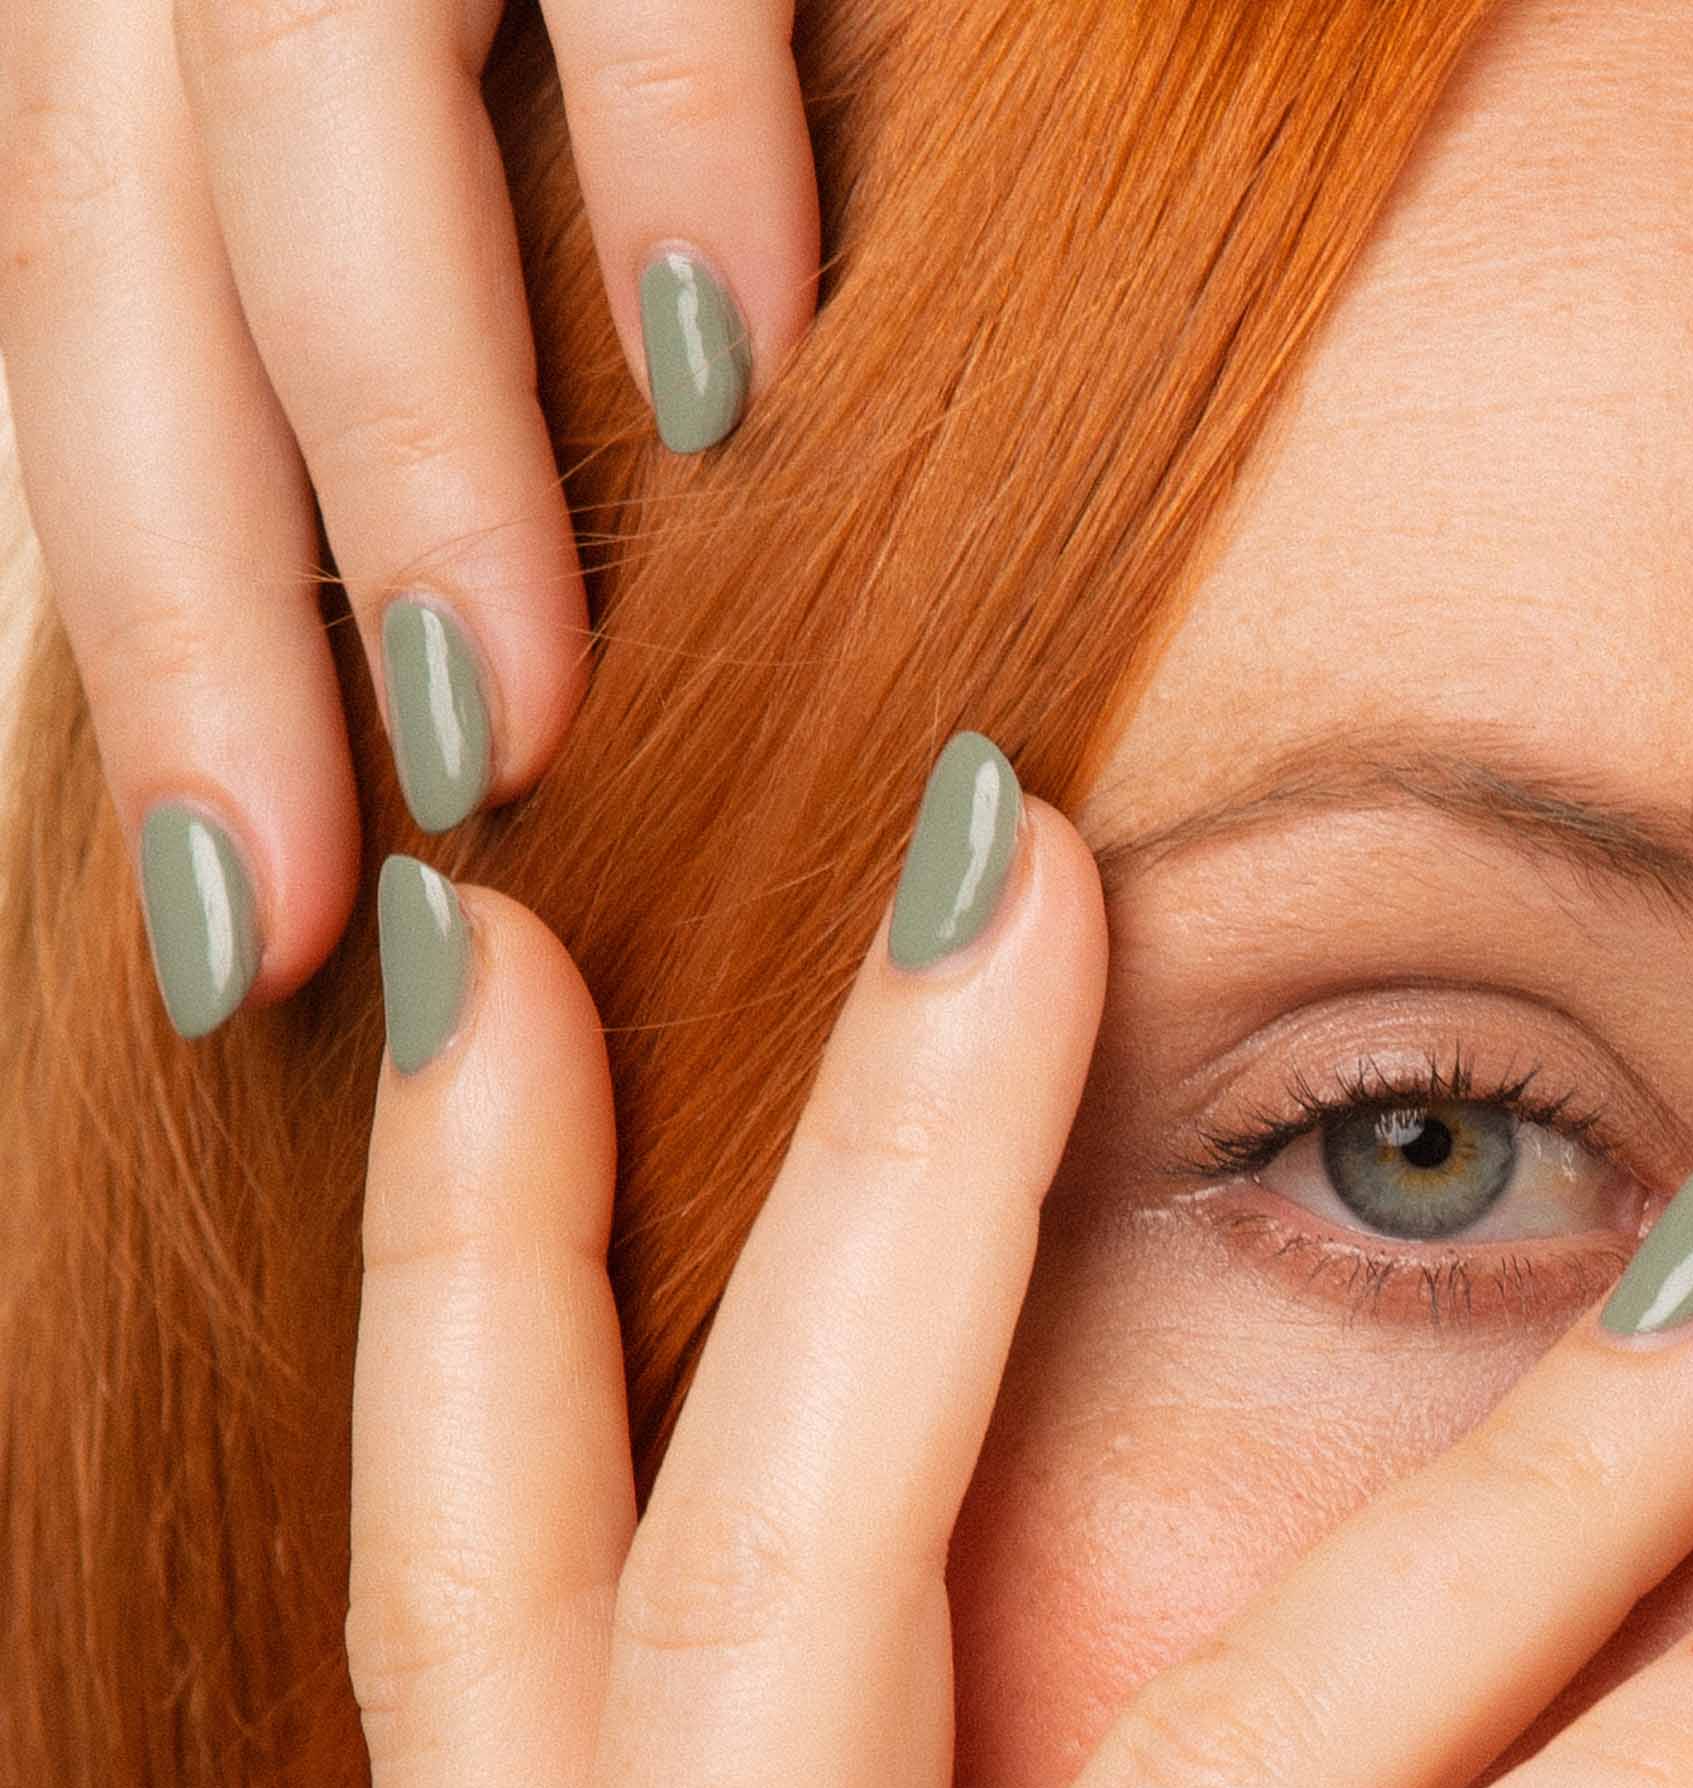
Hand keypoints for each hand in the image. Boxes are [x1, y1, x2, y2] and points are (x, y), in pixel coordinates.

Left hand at [0, 0, 815, 1037]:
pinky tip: (745, 383)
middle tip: (302, 918)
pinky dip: (674, 134)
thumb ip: (410, 276)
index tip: (230, 930)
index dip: (148, 638)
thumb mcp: (423, 69)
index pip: (80, 318)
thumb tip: (448, 628)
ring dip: (409, 448)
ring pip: (311, 103)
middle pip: (125, 250)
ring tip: (504, 740)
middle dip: (207, 618)